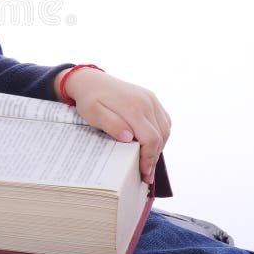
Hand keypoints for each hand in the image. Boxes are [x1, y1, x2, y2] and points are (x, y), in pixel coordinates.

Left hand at [56, 68, 170, 183]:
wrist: (90, 80)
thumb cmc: (89, 99)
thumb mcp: (93, 114)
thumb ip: (111, 125)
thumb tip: (129, 138)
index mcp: (133, 106)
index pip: (151, 138)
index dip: (149, 158)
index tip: (144, 173)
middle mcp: (146, 101)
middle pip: (161, 136)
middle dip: (154, 157)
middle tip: (146, 174)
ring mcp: (150, 98)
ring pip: (165, 129)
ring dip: (158, 147)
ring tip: (147, 161)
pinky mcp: (151, 98)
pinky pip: (163, 120)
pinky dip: (160, 134)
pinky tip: (151, 144)